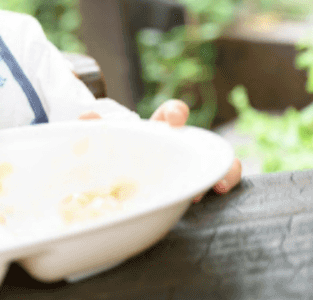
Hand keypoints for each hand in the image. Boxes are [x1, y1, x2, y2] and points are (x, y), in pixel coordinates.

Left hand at [79, 99, 241, 201]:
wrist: (114, 186)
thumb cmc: (115, 155)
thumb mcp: (103, 143)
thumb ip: (94, 129)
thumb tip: (88, 116)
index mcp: (158, 132)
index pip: (173, 114)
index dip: (176, 112)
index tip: (175, 120)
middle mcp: (180, 149)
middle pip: (204, 141)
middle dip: (207, 147)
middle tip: (200, 158)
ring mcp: (191, 170)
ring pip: (220, 164)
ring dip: (224, 172)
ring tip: (217, 186)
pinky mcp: (195, 189)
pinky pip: (216, 186)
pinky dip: (222, 187)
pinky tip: (207, 199)